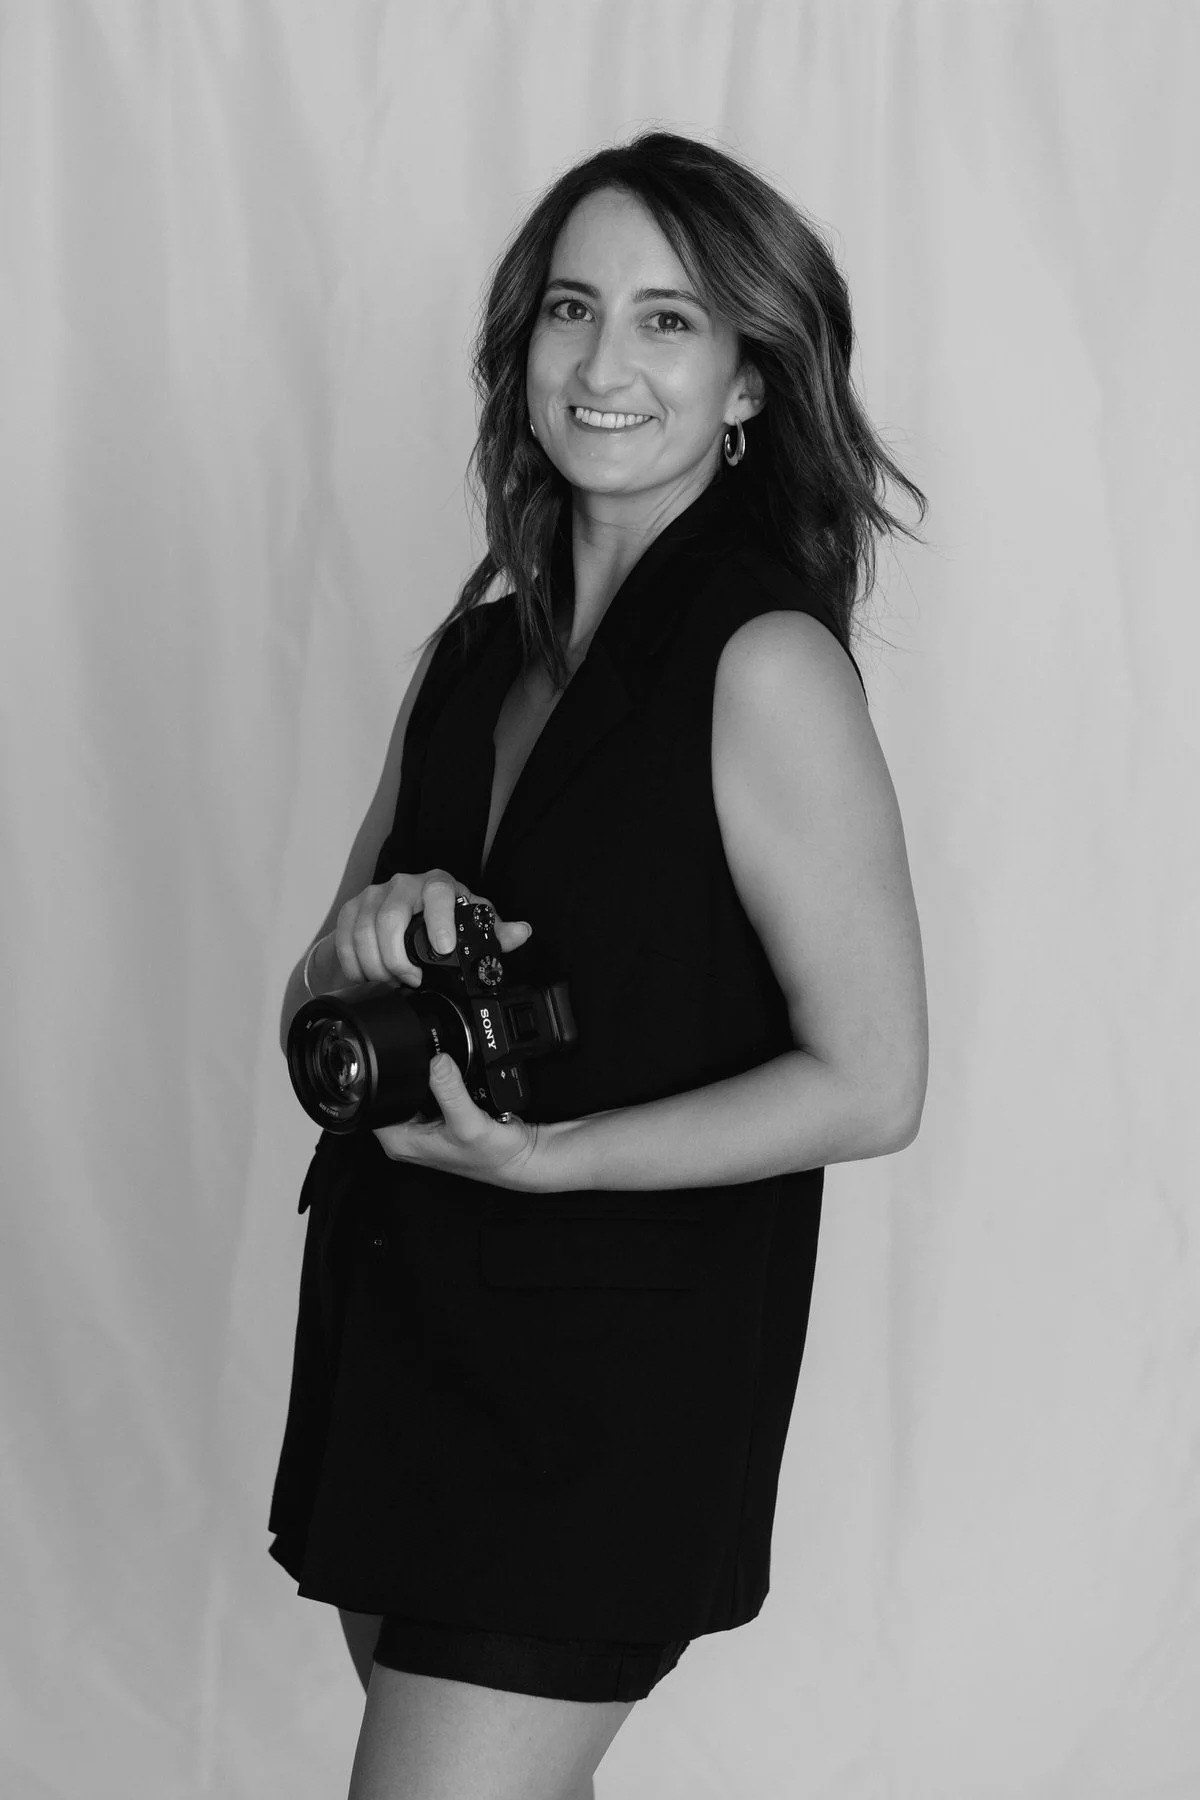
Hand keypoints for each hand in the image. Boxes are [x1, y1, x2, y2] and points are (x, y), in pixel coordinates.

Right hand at [328, 868, 531, 986]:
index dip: (439, 919)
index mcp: (438, 886)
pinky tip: (367, 979)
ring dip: (375, 965)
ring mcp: (373, 895)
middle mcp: (403, 885)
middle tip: (409, 980)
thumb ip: (497, 933)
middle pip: (390, 917)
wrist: (405, 915)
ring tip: (389, 983)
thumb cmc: (442, 919)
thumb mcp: (470, 925)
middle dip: (397, 958)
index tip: (443, 947)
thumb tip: (521, 932)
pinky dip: (354, 964)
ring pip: (364, 931)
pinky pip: (344, 938)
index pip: (439, 893)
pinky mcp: (351, 910)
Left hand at [372, 1053, 550, 1191]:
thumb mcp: (468, 1122)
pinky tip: (454, 1082)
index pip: (374, 1105)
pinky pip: (432, 1091)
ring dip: (426, 1080)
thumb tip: (436, 1061)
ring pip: (413, 1090)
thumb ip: (450, 1091)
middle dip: (407, 1078)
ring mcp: (426, 1127)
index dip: (382, 1082)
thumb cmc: (493, 1156)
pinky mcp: (442, 1118)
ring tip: (444, 1077)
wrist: (522, 1157)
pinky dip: (441, 1083)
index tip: (400, 1067)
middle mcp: (410, 1136)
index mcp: (401, 1142)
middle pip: (392, 1094)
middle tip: (428, 1070)